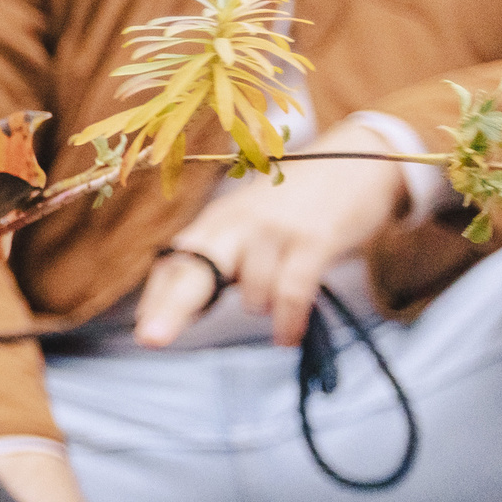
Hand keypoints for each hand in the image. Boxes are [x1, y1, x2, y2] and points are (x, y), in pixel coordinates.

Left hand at [134, 120, 409, 349]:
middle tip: (151, 340)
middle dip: (172, 305)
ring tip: (276, 317)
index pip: (175, 262)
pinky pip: (293, 289)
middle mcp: (238, 223)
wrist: (358, 162)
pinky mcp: (314, 239)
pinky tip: (286, 337)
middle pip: (196, 267)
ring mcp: (275, 230)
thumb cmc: (297, 206)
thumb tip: (184, 309)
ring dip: (261, 309)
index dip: (156, 298)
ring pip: (252, 288)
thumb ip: (221, 261)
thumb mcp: (250, 225)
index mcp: (216, 221)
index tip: (143, 331)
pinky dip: (289, 319)